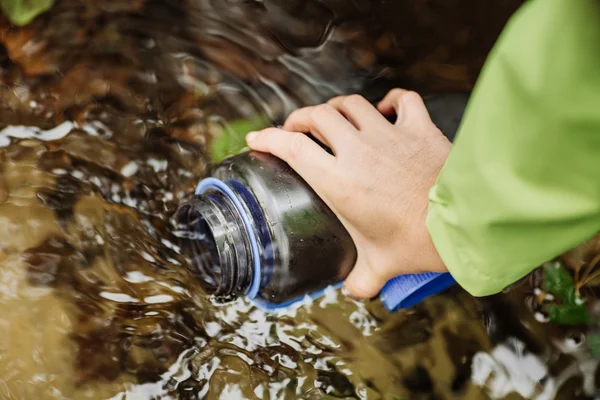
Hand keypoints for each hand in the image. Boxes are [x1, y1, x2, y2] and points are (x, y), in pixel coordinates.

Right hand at [246, 89, 450, 298]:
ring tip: (332, 116)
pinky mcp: (419, 128)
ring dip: (336, 106)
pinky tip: (386, 107)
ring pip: (352, 104)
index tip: (257, 138)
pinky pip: (402, 100)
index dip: (269, 138)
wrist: (465, 223)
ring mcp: (389, 135)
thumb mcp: (380, 267)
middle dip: (300, 117)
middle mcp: (359, 151)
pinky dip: (391, 99)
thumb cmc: (418, 243)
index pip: (292, 148)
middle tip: (296, 128)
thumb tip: (353, 291)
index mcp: (339, 182)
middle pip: (318, 115)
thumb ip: (360, 281)